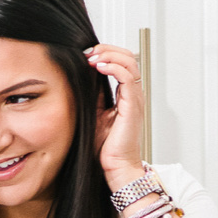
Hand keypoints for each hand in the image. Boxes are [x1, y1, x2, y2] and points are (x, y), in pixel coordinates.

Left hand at [86, 44, 144, 185]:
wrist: (116, 167)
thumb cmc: (106, 148)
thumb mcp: (94, 114)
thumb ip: (93, 95)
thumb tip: (82, 76)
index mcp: (126, 96)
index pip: (122, 63)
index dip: (105, 54)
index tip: (86, 55)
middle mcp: (133, 95)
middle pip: (128, 57)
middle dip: (107, 49)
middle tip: (88, 52)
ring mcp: (135, 99)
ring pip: (129, 62)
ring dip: (109, 55)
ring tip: (92, 58)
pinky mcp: (132, 105)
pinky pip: (127, 77)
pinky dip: (113, 67)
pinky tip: (99, 67)